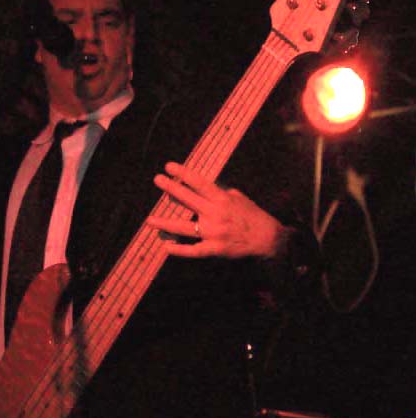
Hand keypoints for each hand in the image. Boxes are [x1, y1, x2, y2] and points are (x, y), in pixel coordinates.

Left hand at [147, 162, 284, 258]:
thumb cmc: (253, 217)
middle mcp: (216, 214)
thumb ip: (222, 193)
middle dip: (171, 188)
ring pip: (184, 227)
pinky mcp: (215, 249)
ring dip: (166, 223)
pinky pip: (193, 251)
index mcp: (222, 199)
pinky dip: (179, 250)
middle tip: (157, 179)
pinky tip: (166, 247)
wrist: (269, 239)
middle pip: (188, 199)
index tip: (169, 167)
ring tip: (150, 219)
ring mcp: (214, 232)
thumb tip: (207, 188)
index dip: (183, 174)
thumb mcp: (240, 198)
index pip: (199, 183)